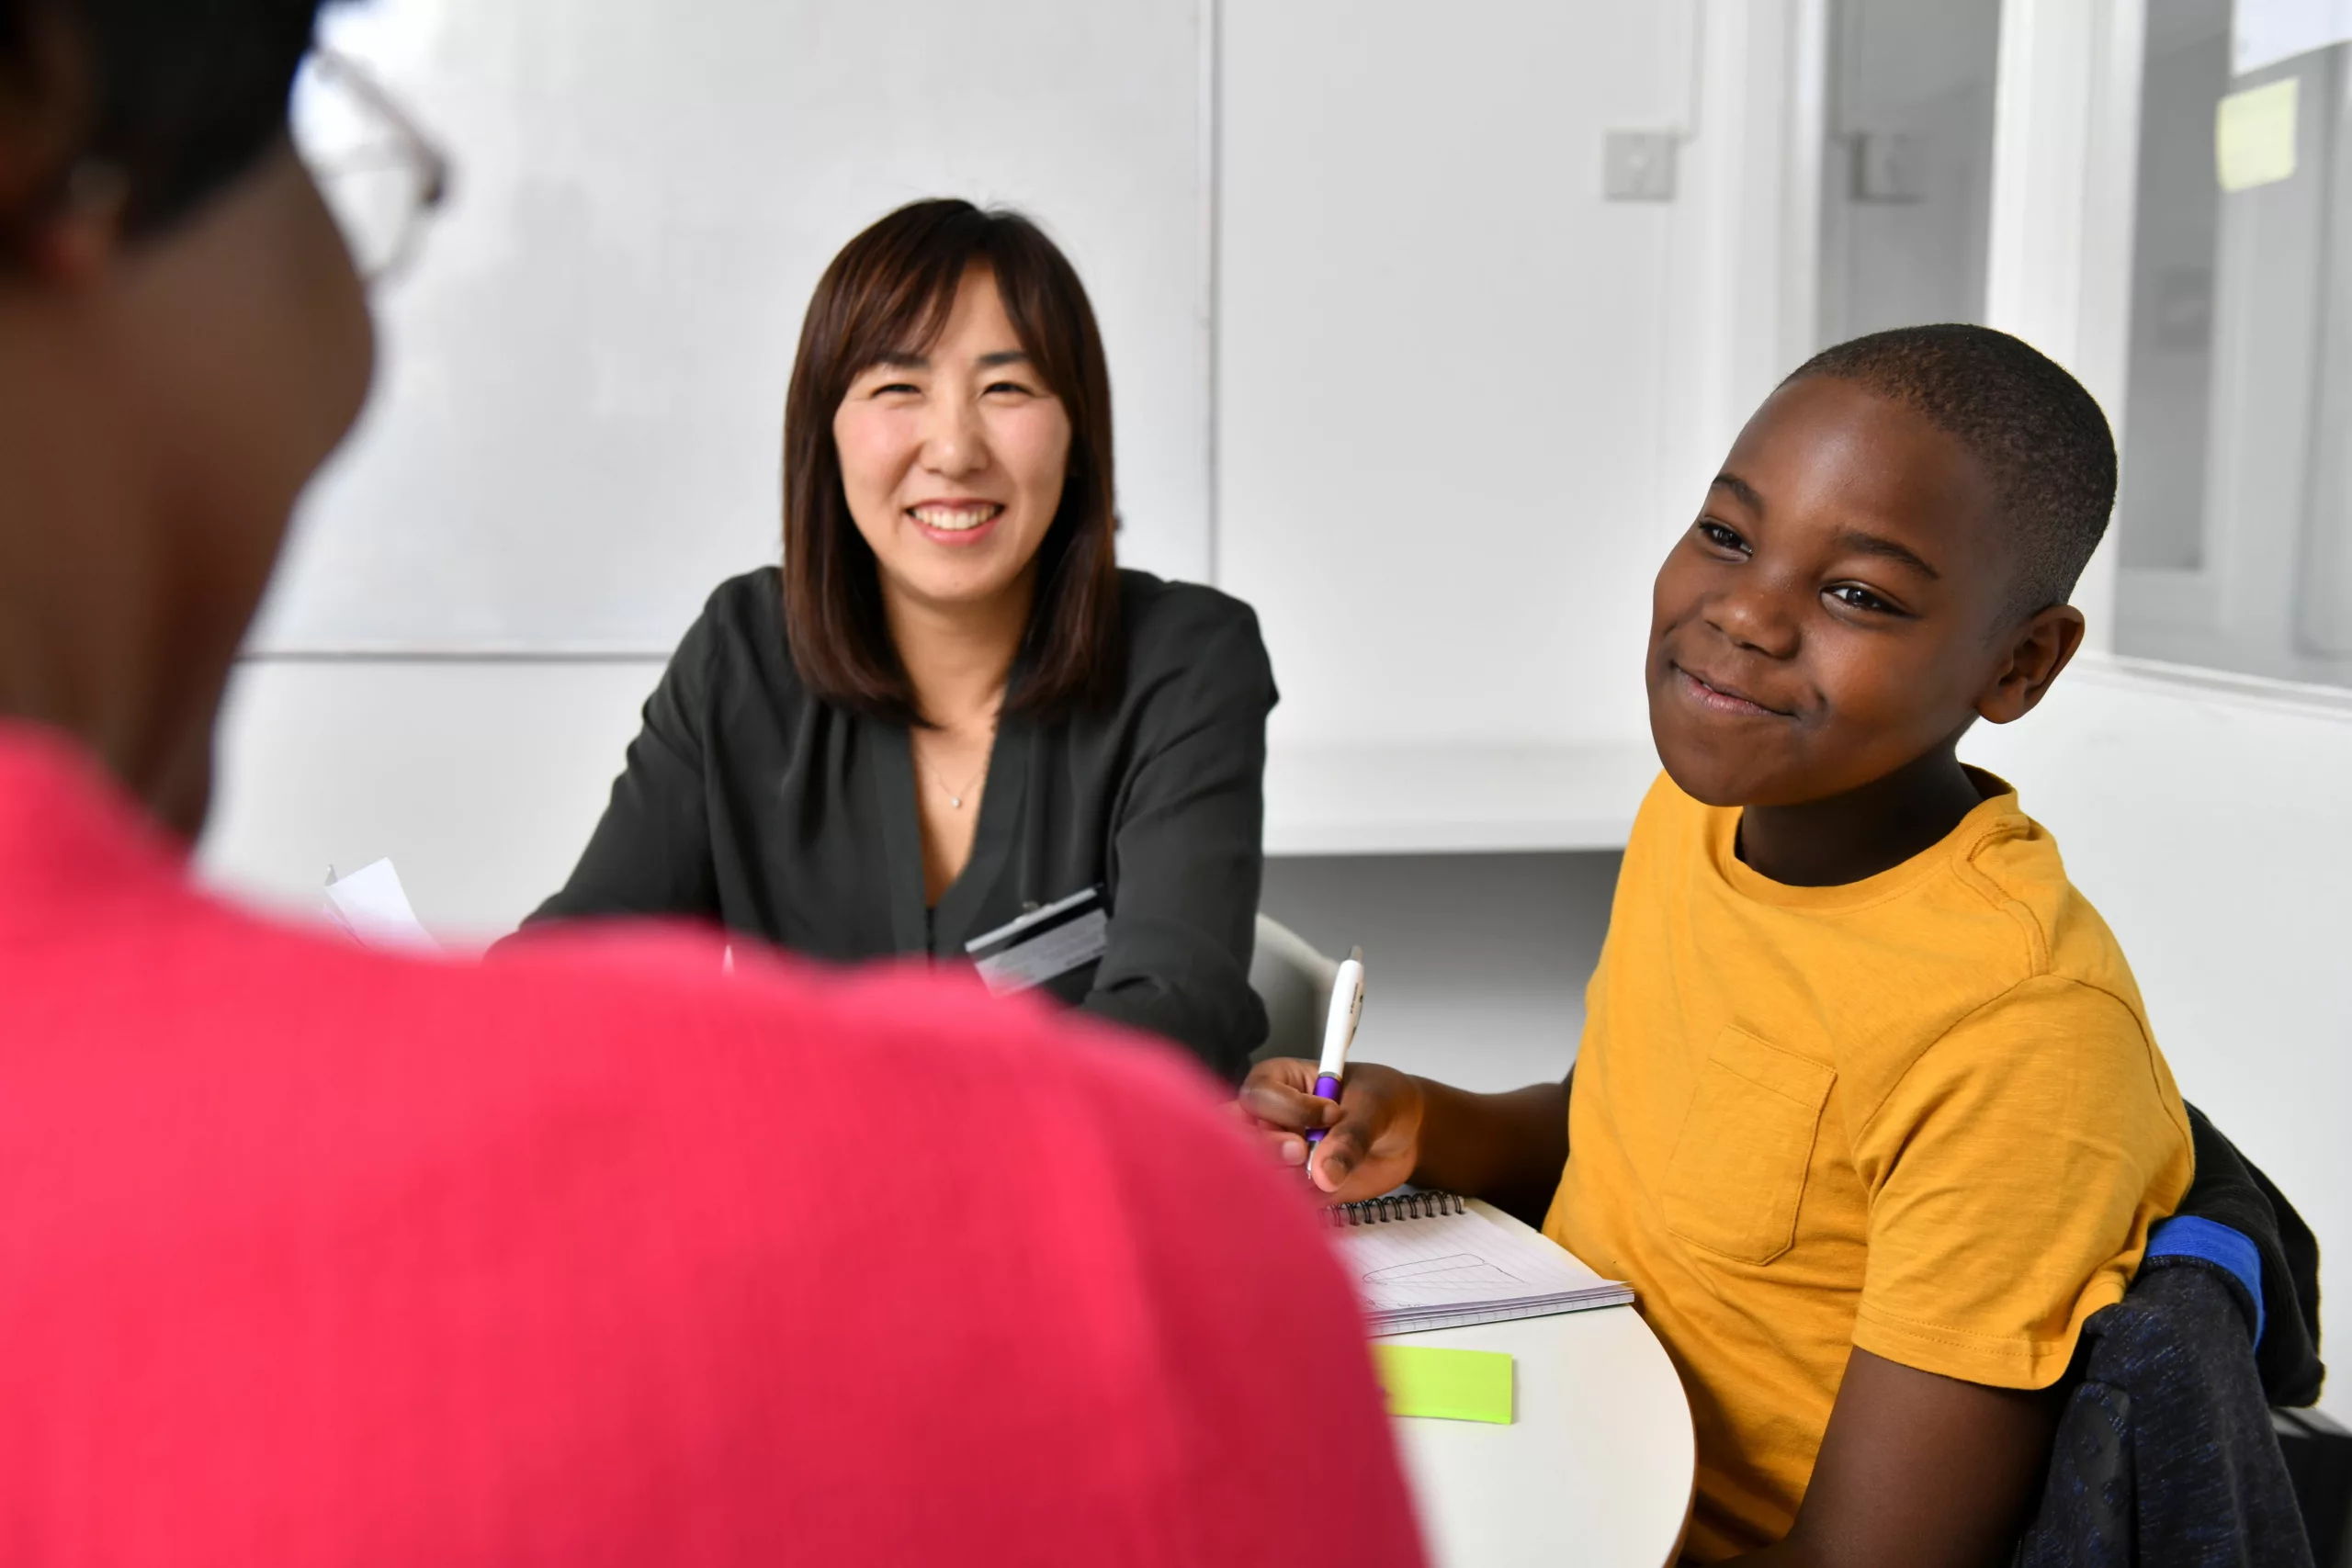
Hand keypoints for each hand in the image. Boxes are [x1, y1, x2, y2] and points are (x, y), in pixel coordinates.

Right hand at [1235, 1058, 1425, 1201]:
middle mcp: (1269, 1120)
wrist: (1405, 1135)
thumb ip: (1350, 1137)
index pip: (1258, 1096)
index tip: (1331, 1114)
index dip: (1289, 1110)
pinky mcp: (1293, 1188)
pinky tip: (1328, 1189)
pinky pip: (1284, 1204)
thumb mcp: (1374, 1107)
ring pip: (1258, 1177)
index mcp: (1280, 1082)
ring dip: (1292, 1181)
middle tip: (1304, 1153)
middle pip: (1238, 1138)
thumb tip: (1325, 1173)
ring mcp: (1278, 1157)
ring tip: (1328, 1171)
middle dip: (1269, 1151)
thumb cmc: (1383, 1101)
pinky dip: (1304, 1204)